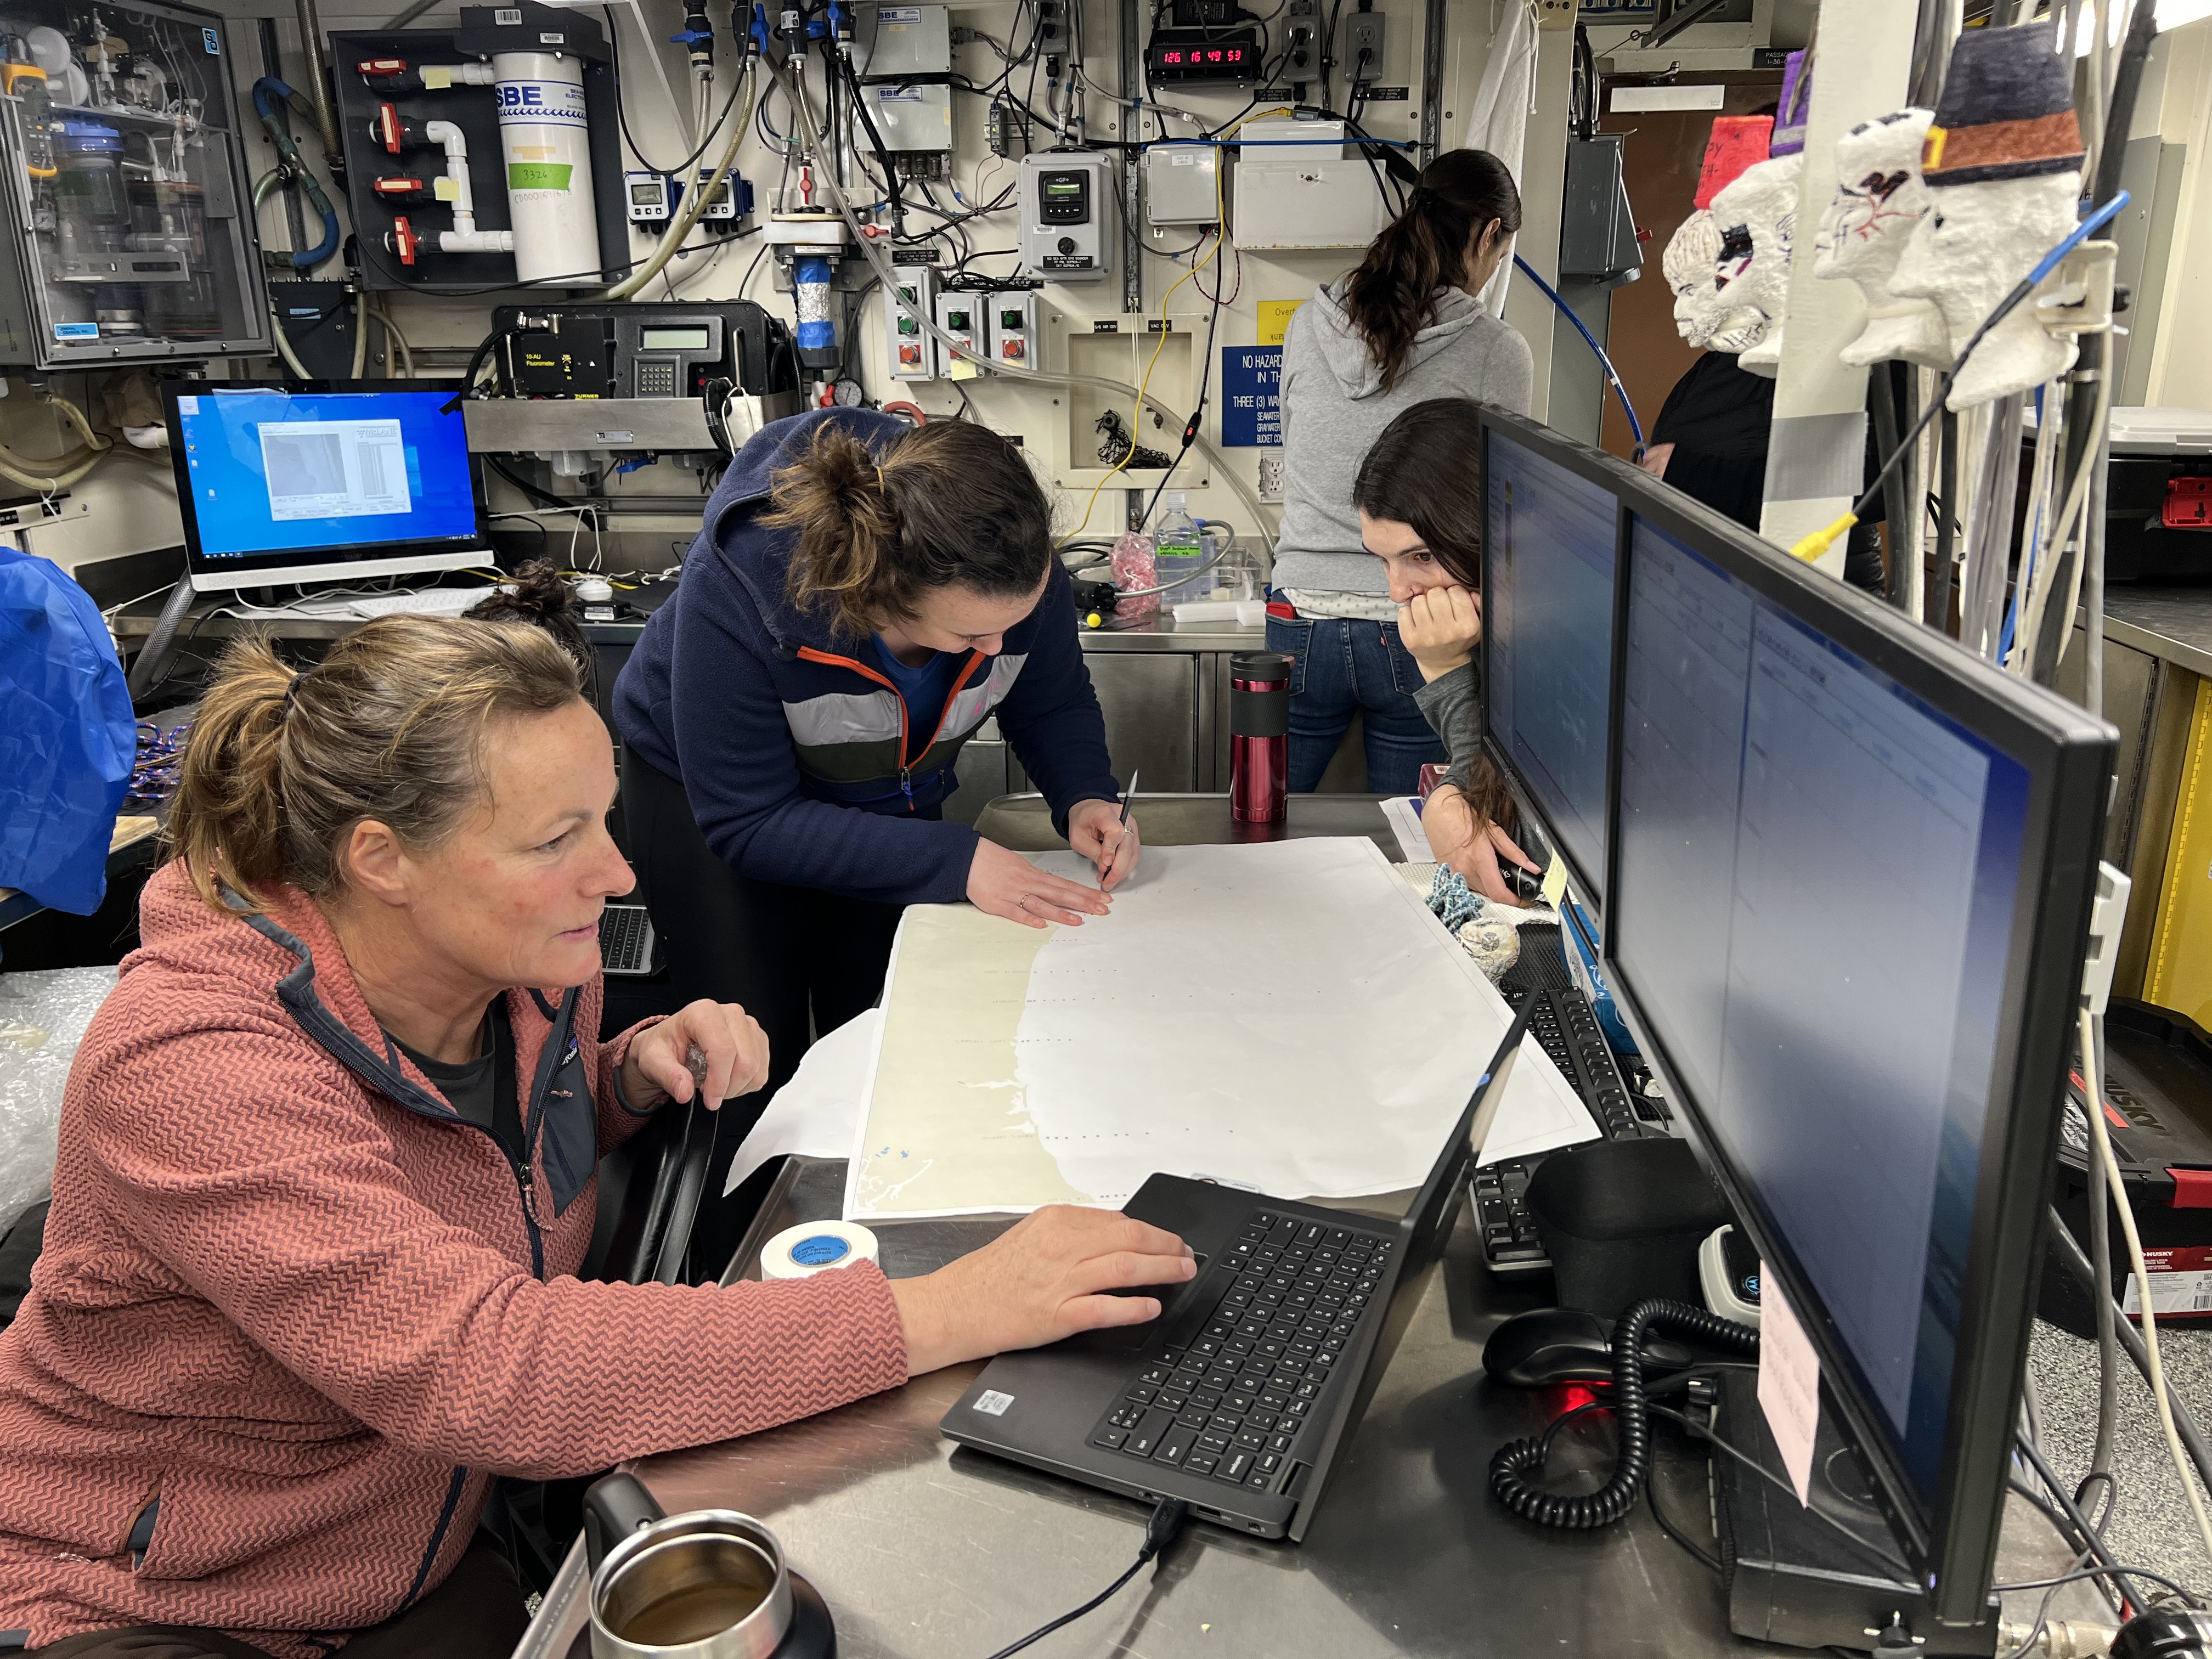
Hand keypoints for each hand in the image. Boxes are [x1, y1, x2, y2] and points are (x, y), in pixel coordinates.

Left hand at [620, 999, 770, 1109]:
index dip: (719, 1081)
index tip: (710, 1100)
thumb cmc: (665, 1046)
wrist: (672, 1043)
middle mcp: (730, 1014)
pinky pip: (762, 1071)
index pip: (724, 1050)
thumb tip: (684, 1091)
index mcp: (703, 1013)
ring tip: (716, 1085)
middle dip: (728, 1087)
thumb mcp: (653, 1060)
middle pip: (745, 1061)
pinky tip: (728, 1080)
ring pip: (756, 1068)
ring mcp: (747, 1025)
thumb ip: (668, 1075)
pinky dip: (746, 1084)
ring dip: (737, 1087)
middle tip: (709, 1094)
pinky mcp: (757, 1039)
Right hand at [888, 1206, 1195, 1375]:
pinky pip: (1104, 1308)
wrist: (954, 1306)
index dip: (1152, 1231)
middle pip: (1130, 1238)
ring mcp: (1061, 1280)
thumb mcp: (1031, 1238)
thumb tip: (1116, 1233)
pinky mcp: (1057, 1315)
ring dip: (1162, 1270)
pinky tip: (1151, 1307)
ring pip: (1125, 1267)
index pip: (1118, 1220)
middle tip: (1187, 1255)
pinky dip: (1133, 1307)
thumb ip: (1071, 1234)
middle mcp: (1061, 1246)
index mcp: (1056, 1222)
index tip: (1168, 1240)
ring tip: (1183, 1273)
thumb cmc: (990, 1276)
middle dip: (1166, 1246)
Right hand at [967, 837, 1113, 927]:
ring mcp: (1013, 893)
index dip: (1086, 892)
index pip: (1065, 885)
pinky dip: (1029, 918)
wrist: (967, 858)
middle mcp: (1027, 883)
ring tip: (1079, 920)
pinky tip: (1042, 924)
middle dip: (1084, 902)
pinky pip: (1015, 912)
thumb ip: (1035, 878)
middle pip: (1060, 894)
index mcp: (1034, 874)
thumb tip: (1050, 887)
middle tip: (1103, 909)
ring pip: (1041, 904)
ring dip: (1061, 913)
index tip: (1103, 897)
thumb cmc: (992, 861)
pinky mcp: (997, 903)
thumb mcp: (1018, 865)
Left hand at [1067, 798, 1141, 891]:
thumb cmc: (1082, 821)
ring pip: (1133, 853)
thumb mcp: (1078, 838)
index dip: (1111, 850)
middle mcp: (1123, 817)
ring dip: (1122, 871)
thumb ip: (1093, 852)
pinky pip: (1133, 854)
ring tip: (1110, 881)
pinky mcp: (1133, 835)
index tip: (1104, 863)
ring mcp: (1131, 825)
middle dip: (1118, 869)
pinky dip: (1125, 867)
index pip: (1116, 832)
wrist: (1087, 811)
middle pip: (1128, 846)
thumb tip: (1106, 867)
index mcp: (1106, 813)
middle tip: (1107, 882)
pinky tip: (1115, 874)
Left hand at [1397, 586, 1482, 681]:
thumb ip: (1477, 604)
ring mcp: (1427, 637)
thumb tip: (1471, 591)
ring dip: (1422, 603)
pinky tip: (1417, 620)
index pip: (1457, 592)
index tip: (1453, 601)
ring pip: (1418, 600)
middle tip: (1438, 606)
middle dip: (1437, 596)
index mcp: (1467, 627)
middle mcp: (1447, 632)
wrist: (1442, 662)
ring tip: (1428, 613)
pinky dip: (1409, 612)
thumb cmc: (1458, 639)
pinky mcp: (1410, 639)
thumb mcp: (1477, 624)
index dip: (1454, 593)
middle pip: (1436, 593)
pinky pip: (1404, 611)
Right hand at [1425, 784, 1539, 906]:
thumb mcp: (1494, 832)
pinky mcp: (1449, 874)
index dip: (1514, 901)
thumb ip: (1514, 852)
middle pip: (1490, 894)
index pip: (1498, 892)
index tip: (1522, 899)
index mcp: (1479, 859)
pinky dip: (1477, 880)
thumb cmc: (1463, 817)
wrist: (1439, 813)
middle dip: (1503, 890)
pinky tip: (1476, 865)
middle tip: (1510, 880)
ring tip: (1491, 867)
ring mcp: (1455, 874)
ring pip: (1479, 891)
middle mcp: (1465, 870)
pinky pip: (1467, 885)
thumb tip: (1530, 866)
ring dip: (1489, 885)